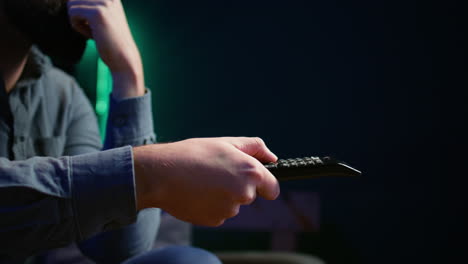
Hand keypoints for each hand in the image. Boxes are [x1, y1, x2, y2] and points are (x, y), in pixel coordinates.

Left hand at [68, 0, 143, 98]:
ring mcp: (104, 3)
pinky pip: (72, 13)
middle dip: (78, 16)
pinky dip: (78, 27)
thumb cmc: (111, 41)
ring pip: (71, 4)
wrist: (124, 58)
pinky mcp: (97, 13)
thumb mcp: (103, 18)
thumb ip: (90, 6)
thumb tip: (69, 1)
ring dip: (78, 21)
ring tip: (94, 32)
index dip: (82, 12)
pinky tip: (93, 35)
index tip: (95, 24)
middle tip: (94, 29)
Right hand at [133, 137, 279, 226]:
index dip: (265, 184)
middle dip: (237, 186)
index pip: (273, 188)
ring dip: (222, 196)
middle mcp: (244, 193)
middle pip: (249, 195)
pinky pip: (218, 213)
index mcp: (251, 172)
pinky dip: (210, 205)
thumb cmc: (193, 154)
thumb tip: (273, 158)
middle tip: (215, 172)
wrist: (162, 174)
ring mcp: (229, 210)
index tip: (255, 181)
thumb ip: (255, 148)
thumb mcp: (226, 143)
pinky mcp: (214, 220)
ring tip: (202, 181)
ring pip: (232, 204)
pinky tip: (196, 193)